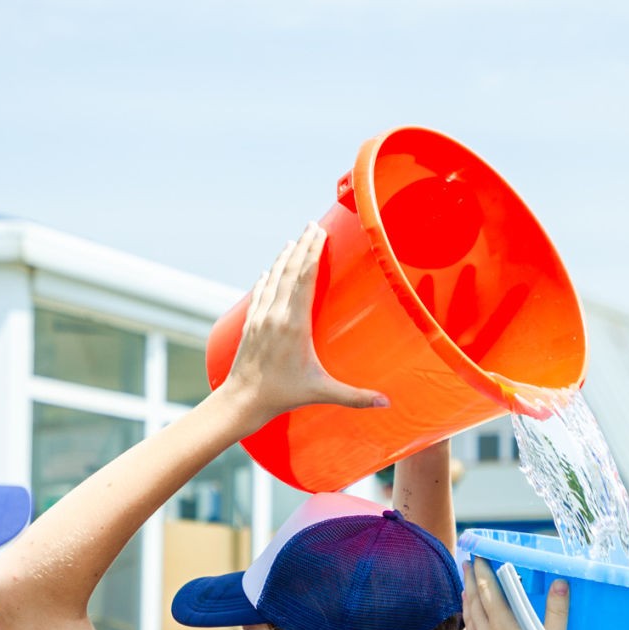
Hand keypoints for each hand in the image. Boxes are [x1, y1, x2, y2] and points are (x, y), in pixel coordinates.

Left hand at [220, 223, 386, 424]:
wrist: (241, 400)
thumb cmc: (282, 396)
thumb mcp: (321, 393)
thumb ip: (354, 397)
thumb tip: (386, 404)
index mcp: (294, 324)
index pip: (304, 278)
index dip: (313, 252)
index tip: (320, 232)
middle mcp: (275, 315)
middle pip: (290, 271)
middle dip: (302, 246)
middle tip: (312, 225)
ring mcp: (260, 317)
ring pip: (273, 278)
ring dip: (284, 258)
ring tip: (294, 240)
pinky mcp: (250, 324)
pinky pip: (260, 293)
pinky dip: (267, 279)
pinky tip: (268, 271)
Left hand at [463, 558, 567, 629]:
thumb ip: (557, 613)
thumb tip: (560, 583)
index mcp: (503, 628)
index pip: (488, 591)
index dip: (482, 571)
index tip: (478, 555)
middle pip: (474, 601)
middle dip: (471, 579)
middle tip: (468, 562)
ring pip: (468, 617)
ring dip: (468, 598)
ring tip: (468, 585)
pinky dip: (468, 619)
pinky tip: (471, 620)